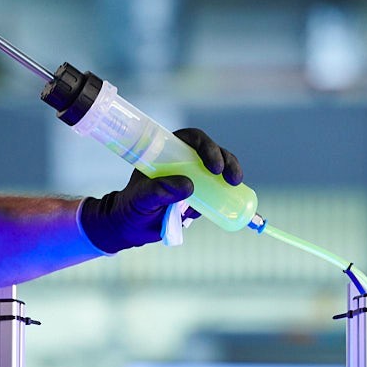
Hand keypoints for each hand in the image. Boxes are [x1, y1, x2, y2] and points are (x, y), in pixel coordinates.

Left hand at [78, 128, 242, 253]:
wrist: (131, 227)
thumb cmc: (132, 207)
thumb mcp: (141, 199)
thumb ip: (158, 191)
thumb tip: (188, 185)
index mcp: (169, 152)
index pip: (193, 140)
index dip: (208, 147)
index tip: (214, 167)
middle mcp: (184, 161)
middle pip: (212, 152)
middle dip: (227, 161)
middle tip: (232, 179)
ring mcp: (194, 177)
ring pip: (220, 171)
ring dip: (231, 175)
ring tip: (234, 187)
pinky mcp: (200, 194)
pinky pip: (218, 192)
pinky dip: (226, 196)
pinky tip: (225, 205)